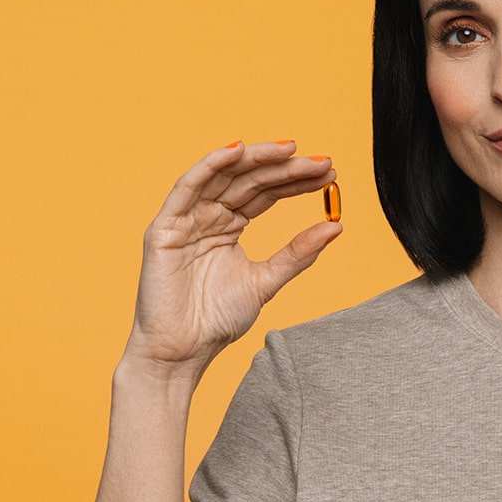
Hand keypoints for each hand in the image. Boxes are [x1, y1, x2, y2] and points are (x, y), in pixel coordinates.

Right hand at [123, 139, 342, 375]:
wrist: (183, 351)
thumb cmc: (217, 320)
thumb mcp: (267, 281)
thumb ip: (298, 254)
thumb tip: (336, 226)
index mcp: (229, 226)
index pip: (267, 194)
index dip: (296, 181)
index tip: (329, 173)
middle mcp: (208, 216)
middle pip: (250, 181)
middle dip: (286, 169)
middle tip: (321, 162)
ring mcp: (186, 219)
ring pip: (224, 177)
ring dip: (256, 160)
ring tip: (291, 150)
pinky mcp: (165, 227)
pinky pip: (187, 188)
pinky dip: (210, 166)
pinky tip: (238, 150)